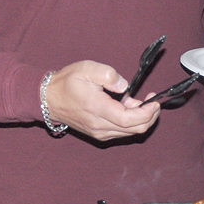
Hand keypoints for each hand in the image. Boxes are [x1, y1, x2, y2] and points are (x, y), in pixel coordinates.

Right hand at [44, 60, 160, 141]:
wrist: (48, 99)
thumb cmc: (67, 83)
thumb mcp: (86, 69)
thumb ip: (108, 74)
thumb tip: (124, 86)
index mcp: (97, 108)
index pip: (130, 119)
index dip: (147, 112)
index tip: (154, 100)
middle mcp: (99, 125)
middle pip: (135, 129)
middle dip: (150, 116)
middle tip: (153, 101)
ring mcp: (99, 132)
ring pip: (130, 133)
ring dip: (141, 119)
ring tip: (139, 102)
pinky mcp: (98, 134)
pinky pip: (122, 133)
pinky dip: (131, 123)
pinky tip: (127, 108)